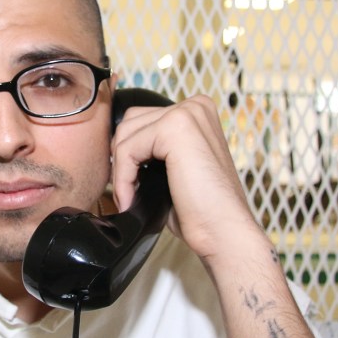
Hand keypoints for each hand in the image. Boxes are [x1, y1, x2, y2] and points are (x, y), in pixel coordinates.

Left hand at [109, 94, 265, 264]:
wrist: (223, 231)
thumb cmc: (200, 209)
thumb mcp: (173, 169)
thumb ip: (152, 151)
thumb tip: (114, 151)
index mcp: (196, 111)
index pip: (141, 121)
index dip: (128, 155)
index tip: (130, 185)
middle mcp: (194, 106)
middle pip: (130, 123)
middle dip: (122, 160)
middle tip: (128, 192)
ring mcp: (186, 113)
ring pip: (125, 134)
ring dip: (120, 171)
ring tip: (131, 198)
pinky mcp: (174, 128)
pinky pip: (127, 149)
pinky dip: (122, 179)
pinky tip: (132, 200)